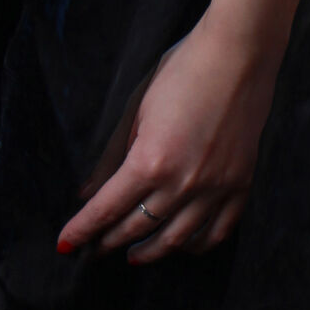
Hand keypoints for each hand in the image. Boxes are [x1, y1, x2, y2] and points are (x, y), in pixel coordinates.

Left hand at [56, 10, 280, 261]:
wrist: (238, 54)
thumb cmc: (182, 72)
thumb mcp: (137, 110)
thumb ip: (112, 156)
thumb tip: (88, 192)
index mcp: (150, 161)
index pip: (106, 209)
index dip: (83, 229)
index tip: (67, 244)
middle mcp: (183, 182)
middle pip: (137, 227)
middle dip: (110, 241)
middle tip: (95, 248)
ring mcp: (216, 187)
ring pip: (176, 238)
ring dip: (149, 251)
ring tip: (133, 255)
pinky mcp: (241, 184)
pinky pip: (218, 230)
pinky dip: (197, 244)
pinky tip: (182, 245)